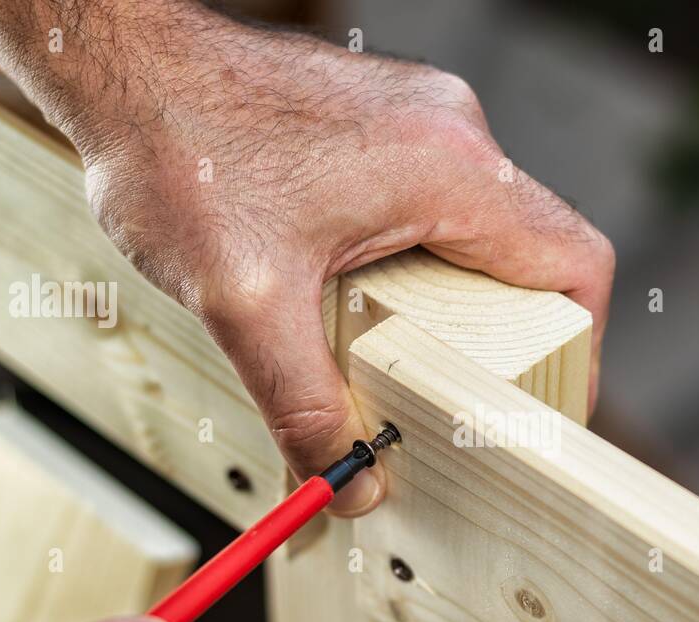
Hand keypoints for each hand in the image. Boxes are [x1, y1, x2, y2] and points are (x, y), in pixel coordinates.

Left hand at [0, 0, 613, 513]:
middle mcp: (452, 134)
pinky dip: (416, 264)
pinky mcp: (383, 124)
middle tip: (460, 399)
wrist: (120, 62)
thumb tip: (347, 484)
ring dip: (453, 301)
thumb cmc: (178, 149)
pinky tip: (356, 299)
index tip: (546, 403)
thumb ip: (301, 404)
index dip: (578, 347)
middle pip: (530, 255)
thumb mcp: (243, 304)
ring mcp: (420, 121)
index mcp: (450, 171)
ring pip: (480, 231)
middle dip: (502, 337)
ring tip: (398, 356)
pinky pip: (434, 205)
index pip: (573, 262)